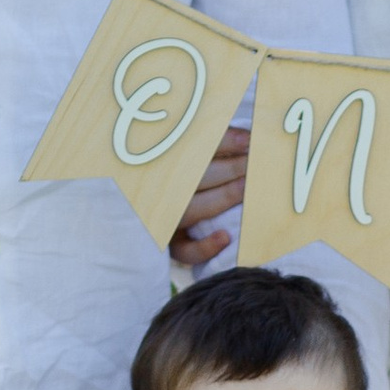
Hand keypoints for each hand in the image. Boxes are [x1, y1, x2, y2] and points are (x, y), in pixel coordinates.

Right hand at [169, 115, 248, 270]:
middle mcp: (162, 192)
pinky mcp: (171, 246)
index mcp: (163, 165)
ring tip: (248, 187)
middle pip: (195, 177)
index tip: (249, 140)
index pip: (194, 150)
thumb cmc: (177, 179)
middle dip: (230, 168)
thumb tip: (245, 136)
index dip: (223, 143)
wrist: (133, 216)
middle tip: (256, 162)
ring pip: (192, 209)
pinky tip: (225, 237)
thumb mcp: (185, 158)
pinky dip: (204, 247)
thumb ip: (209, 146)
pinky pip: (185, 252)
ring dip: (222, 197)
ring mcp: (166, 220)